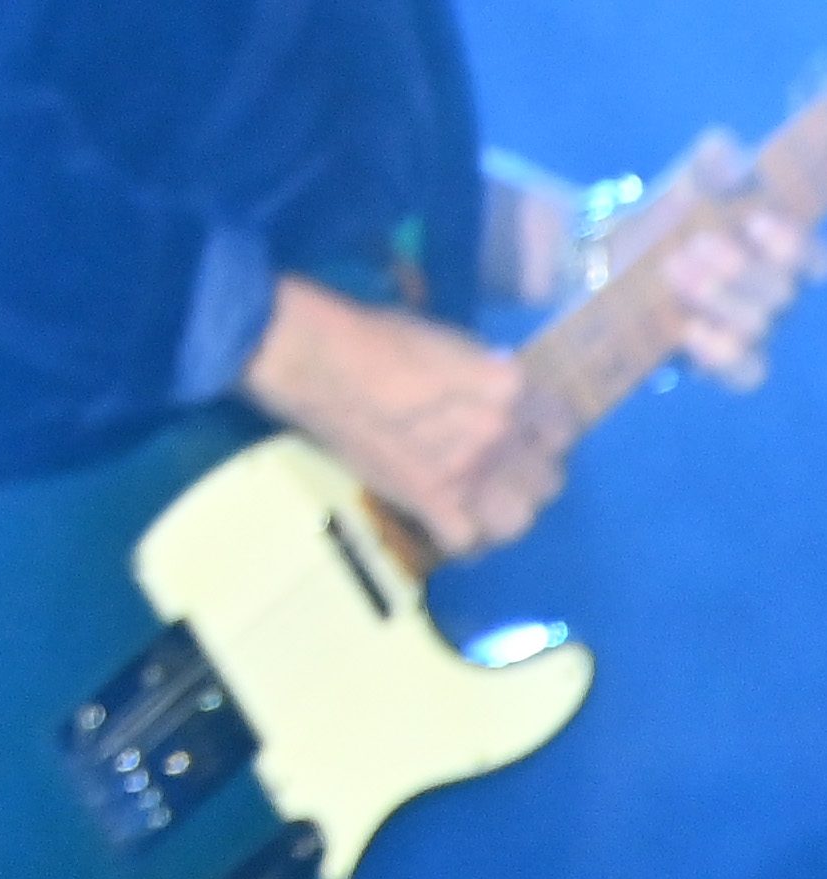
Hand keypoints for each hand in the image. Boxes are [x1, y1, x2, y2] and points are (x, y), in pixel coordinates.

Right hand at [242, 275, 561, 556]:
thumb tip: (499, 396)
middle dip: (529, 473)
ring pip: (519, 519)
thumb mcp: (450, 341)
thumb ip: (488, 376)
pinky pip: (466, 542)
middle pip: (549, 480)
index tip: (524, 430)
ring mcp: (465, 474)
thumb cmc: (376, 336)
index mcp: (508, 387)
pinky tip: (448, 520)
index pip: (563, 428)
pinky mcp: (428, 501)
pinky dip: (461, 538)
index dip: (543, 431)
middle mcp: (498, 435)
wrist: (315, 361)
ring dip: (504, 510)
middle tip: (501, 464)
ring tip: (482, 499)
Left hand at [633, 129, 816, 390]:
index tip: (755, 221)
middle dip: (740, 269)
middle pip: (780, 292)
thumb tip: (725, 154)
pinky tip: (690, 330)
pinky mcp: (718, 360)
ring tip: (675, 271)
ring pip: (758, 328)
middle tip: (696, 244)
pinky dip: (721, 353)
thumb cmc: (670, 215)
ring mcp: (750, 330)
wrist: (608, 257)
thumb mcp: (686, 182)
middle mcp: (774, 294)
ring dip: (720, 300)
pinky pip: (743, 372)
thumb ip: (711, 163)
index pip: (811, 259)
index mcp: (780, 251)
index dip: (791, 245)